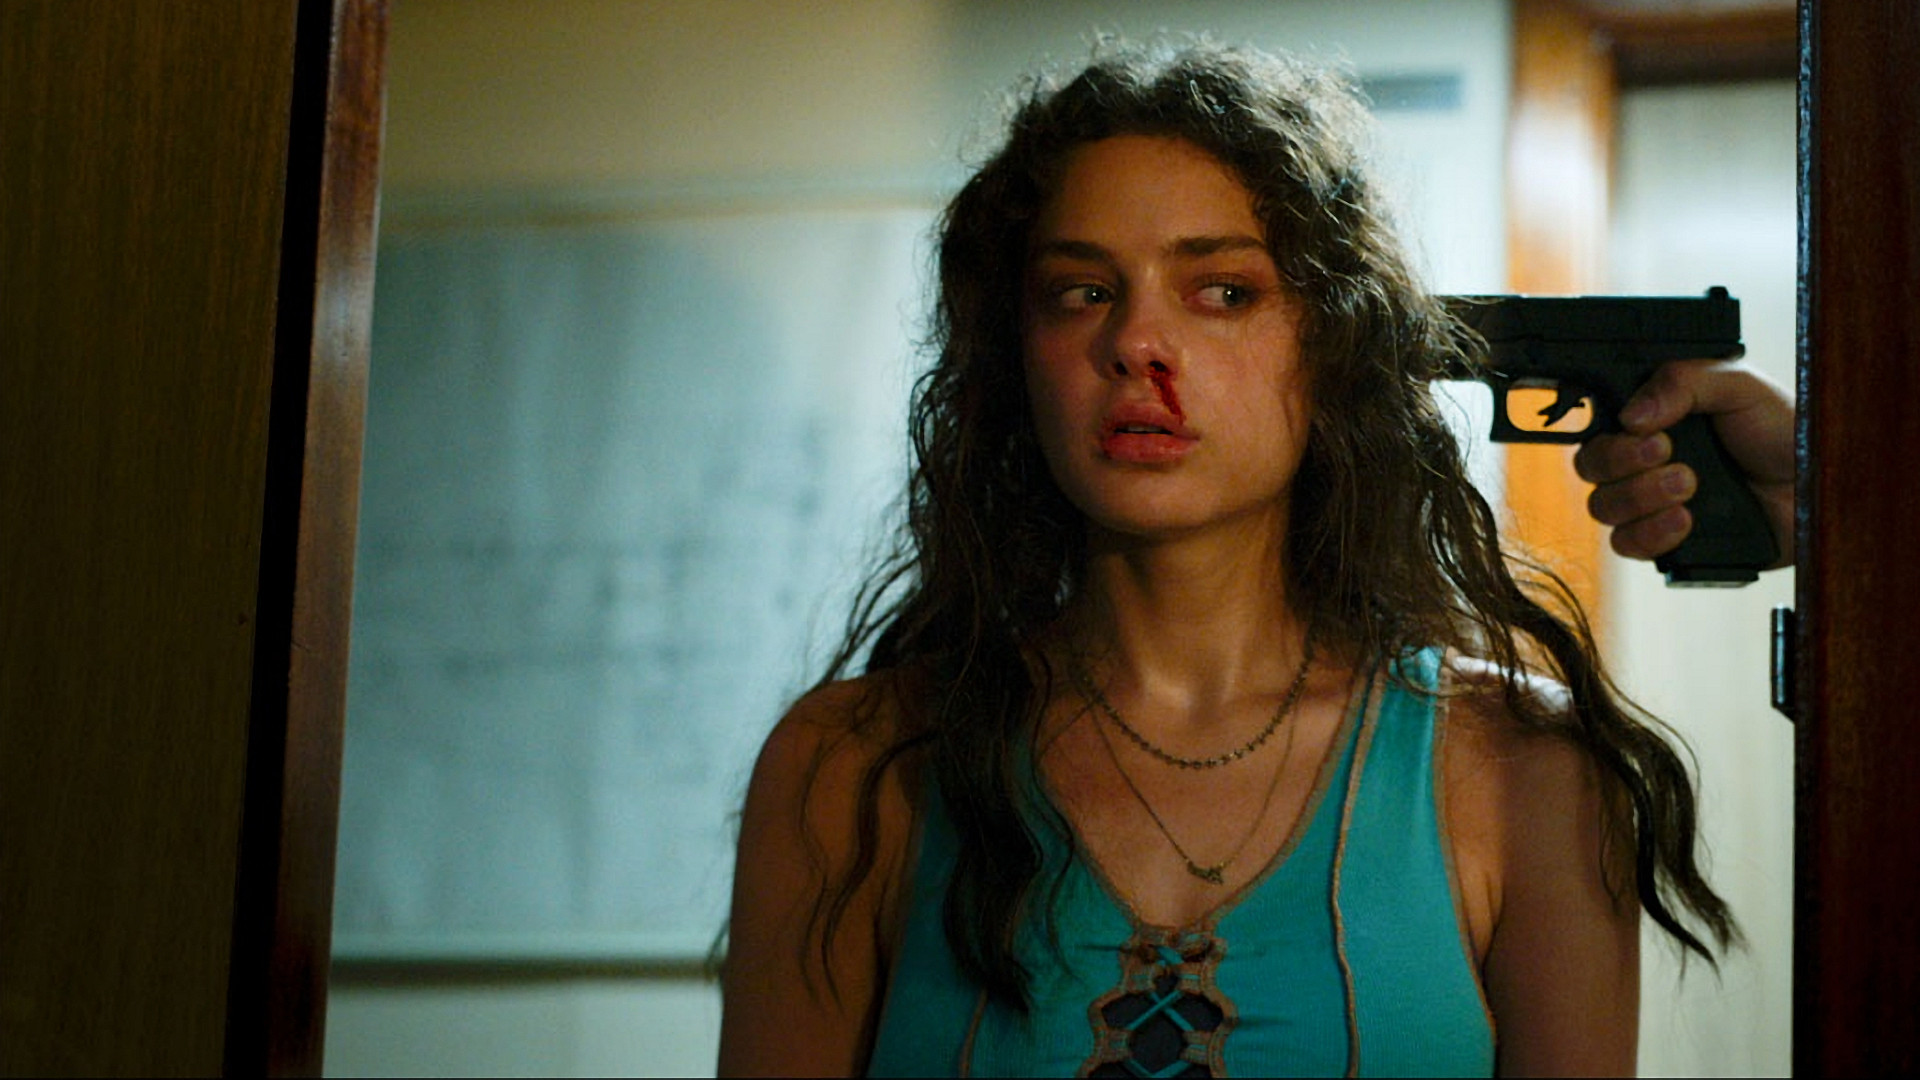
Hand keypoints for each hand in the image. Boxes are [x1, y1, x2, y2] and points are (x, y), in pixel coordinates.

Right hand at [1573, 359, 1794, 568]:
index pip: (1600, 424)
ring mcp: (1652, 504)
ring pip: (1603, 507)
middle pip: (1591, 466)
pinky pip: (1627, 544)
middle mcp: (1644, 462)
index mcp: (1655, 420)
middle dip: (1621, 461)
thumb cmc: (1785, 432)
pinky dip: (1649, 533)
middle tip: (1666, 452)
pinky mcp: (1666, 541)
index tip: (1641, 427)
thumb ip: (1683, 382)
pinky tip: (1684, 520)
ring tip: (1688, 486)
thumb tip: (1631, 415)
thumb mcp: (1739, 386)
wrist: (1818, 487)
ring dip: (1639, 496)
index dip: (1607, 429)